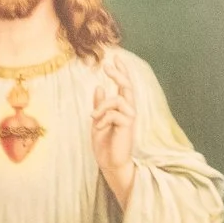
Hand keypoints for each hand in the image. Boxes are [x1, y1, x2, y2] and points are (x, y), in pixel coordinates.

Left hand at [90, 68, 136, 206]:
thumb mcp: (98, 121)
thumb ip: (99, 105)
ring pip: (117, 99)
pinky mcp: (128, 126)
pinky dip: (102, 119)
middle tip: (107, 65)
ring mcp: (129, 118)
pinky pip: (114, 113)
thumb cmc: (105, 145)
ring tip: (93, 117)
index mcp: (121, 109)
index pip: (124, 86)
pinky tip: (97, 128)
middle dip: (118, 74)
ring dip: (102, 106)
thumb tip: (98, 86)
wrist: (110, 164)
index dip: (121, 72)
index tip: (116, 58)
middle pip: (127, 87)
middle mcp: (128, 111)